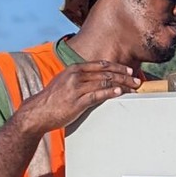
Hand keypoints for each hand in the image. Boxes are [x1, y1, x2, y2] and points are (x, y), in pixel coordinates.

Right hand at [14, 61, 140, 134]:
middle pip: (106, 73)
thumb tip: (97, 79)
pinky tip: (120, 92)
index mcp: (74, 69)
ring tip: (134, 88)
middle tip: (137, 80)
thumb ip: (80, 78)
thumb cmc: (53, 99)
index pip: (101, 65)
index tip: (129, 70)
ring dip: (122, 85)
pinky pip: (98, 95)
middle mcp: (76, 76)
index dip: (117, 67)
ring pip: (105, 83)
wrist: (38, 111)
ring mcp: (77, 88)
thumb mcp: (65, 82)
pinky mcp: (77, 102)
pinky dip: (111, 92)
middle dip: (124, 76)